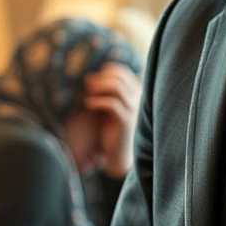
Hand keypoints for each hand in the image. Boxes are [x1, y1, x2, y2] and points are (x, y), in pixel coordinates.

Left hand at [83, 63, 140, 177]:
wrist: (119, 154)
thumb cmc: (112, 129)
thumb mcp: (109, 108)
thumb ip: (105, 93)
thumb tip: (89, 77)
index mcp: (136, 92)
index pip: (121, 72)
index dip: (104, 73)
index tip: (91, 80)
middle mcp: (138, 98)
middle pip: (118, 76)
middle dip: (99, 78)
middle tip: (87, 86)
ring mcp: (134, 109)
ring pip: (116, 86)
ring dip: (98, 87)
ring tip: (87, 94)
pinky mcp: (126, 121)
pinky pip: (112, 103)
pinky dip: (97, 101)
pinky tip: (88, 105)